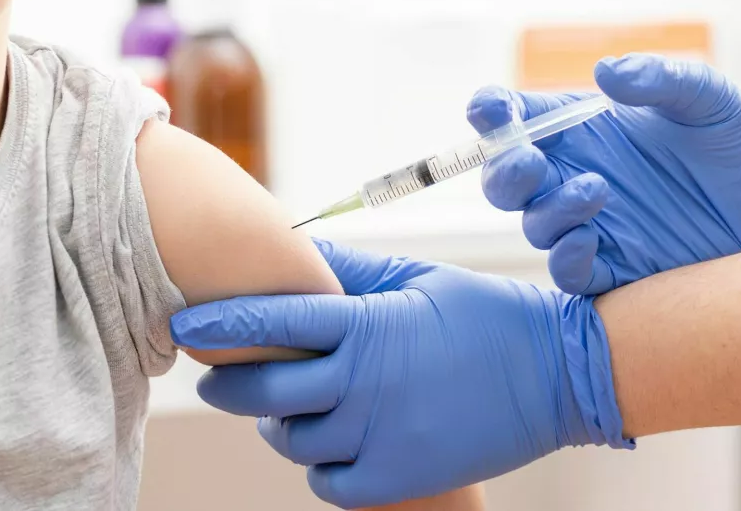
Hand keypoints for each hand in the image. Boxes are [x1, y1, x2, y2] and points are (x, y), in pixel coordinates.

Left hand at [170, 239, 629, 509]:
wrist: (557, 373)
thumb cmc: (485, 315)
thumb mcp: (419, 278)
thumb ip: (351, 274)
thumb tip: (293, 257)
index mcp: (368, 326)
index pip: (274, 322)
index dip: (220, 321)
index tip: (182, 323)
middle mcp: (365, 384)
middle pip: (264, 392)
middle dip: (230, 383)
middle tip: (219, 375)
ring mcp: (382, 435)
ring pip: (293, 441)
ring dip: (280, 425)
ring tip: (290, 409)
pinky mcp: (400, 476)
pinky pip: (328, 483)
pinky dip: (320, 467)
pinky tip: (332, 445)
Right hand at [468, 53, 740, 293]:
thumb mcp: (707, 99)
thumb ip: (659, 80)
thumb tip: (605, 73)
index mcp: (585, 130)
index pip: (518, 119)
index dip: (493, 114)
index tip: (490, 111)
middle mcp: (576, 176)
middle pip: (508, 180)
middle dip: (505, 172)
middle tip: (532, 162)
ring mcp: (591, 224)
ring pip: (533, 225)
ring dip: (548, 209)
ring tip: (598, 192)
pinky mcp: (612, 267)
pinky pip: (567, 271)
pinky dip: (565, 258)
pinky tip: (592, 241)